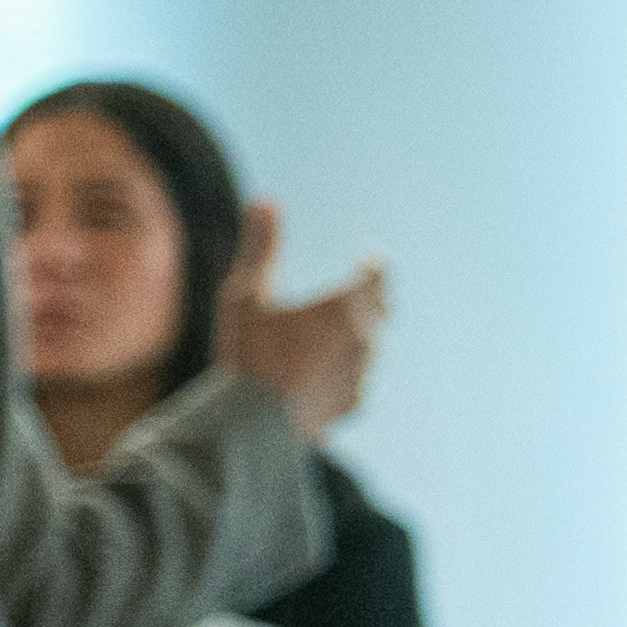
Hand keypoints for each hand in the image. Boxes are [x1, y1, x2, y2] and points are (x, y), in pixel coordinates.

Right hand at [214, 195, 390, 439]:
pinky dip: (348, 370)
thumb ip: (261, 247)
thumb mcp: (245, 294)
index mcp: (345, 308)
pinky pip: (360, 380)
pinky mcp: (353, 404)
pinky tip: (333, 373)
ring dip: (362, 335)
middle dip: (373, 297)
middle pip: (382, 310)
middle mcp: (364, 340)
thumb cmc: (248, 355)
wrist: (254, 426)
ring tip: (345, 330)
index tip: (366, 259)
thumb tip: (264, 200)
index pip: (377, 276)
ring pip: (373, 347)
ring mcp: (363, 375)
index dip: (372, 266)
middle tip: (365, 289)